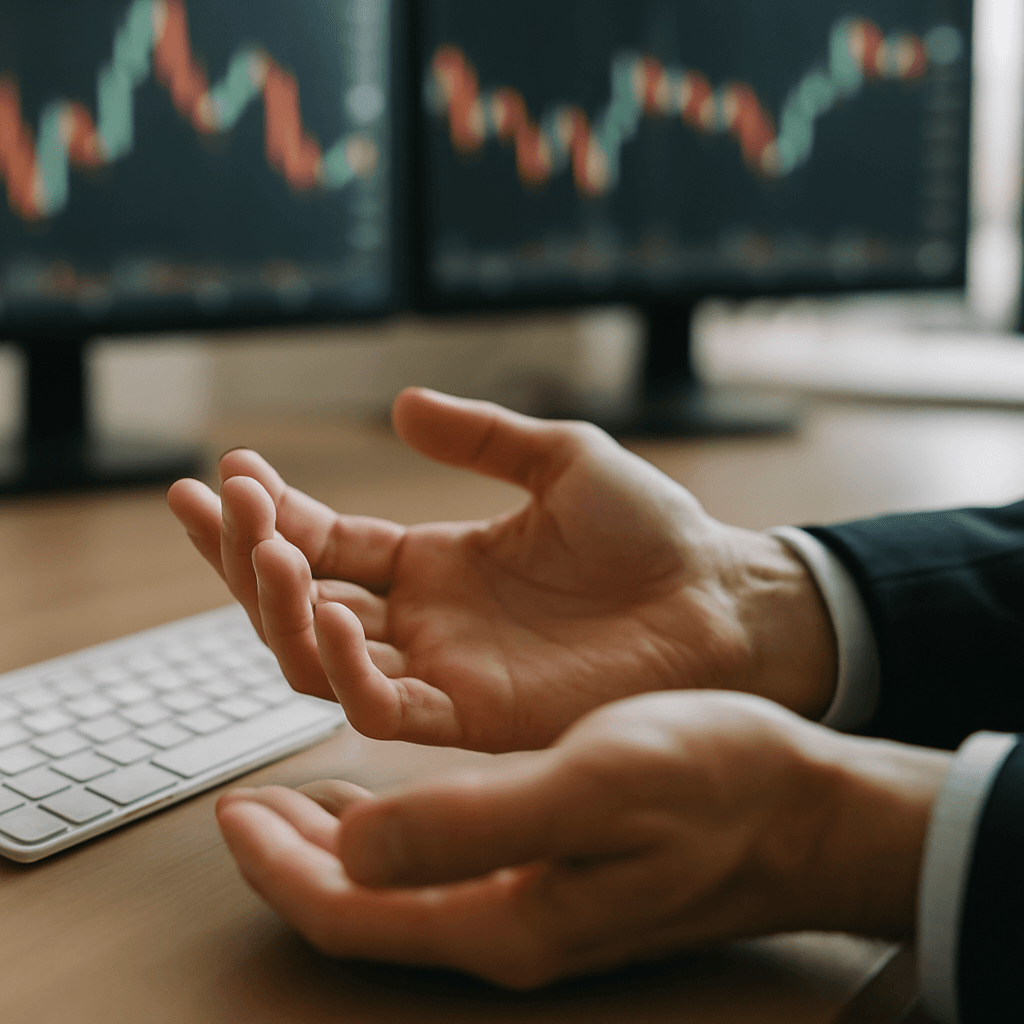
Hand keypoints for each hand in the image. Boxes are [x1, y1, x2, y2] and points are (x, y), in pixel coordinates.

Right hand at [168, 387, 836, 751]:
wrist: (721, 598)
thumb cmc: (652, 532)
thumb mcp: (561, 460)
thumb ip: (482, 436)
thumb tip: (402, 404)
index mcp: (436, 564)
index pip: (326, 544)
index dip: (272, 515)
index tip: (231, 471)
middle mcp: (426, 622)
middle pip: (302, 603)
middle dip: (246, 558)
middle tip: (218, 503)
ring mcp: (445, 672)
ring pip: (320, 660)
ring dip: (280, 609)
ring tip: (269, 547)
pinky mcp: (476, 717)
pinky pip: (384, 709)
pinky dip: (347, 670)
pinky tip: (339, 610)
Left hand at [216, 691, 950, 987]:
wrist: (804, 811)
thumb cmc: (715, 786)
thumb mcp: (593, 784)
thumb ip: (470, 824)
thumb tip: (358, 847)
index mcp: (504, 917)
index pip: (348, 913)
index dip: (275, 867)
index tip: (229, 810)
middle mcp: (507, 925)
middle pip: (360, 910)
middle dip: (287, 858)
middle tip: (242, 801)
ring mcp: (530, 902)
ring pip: (394, 889)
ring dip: (332, 845)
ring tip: (290, 797)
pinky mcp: (552, 872)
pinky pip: (440, 866)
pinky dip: (391, 832)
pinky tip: (386, 798)